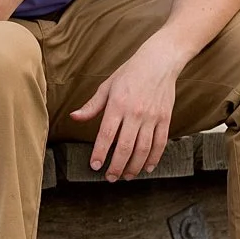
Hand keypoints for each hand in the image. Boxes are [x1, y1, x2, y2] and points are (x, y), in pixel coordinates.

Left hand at [75, 31, 182, 183]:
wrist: (159, 60)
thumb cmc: (131, 72)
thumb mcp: (108, 85)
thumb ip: (92, 105)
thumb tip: (74, 117)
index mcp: (118, 104)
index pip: (106, 135)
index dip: (100, 153)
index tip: (95, 166)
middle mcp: (135, 112)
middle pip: (125, 147)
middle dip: (116, 167)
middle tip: (110, 178)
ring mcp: (151, 117)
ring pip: (142, 150)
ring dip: (133, 167)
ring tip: (126, 176)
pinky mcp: (165, 119)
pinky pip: (159, 144)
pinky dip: (153, 159)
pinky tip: (146, 167)